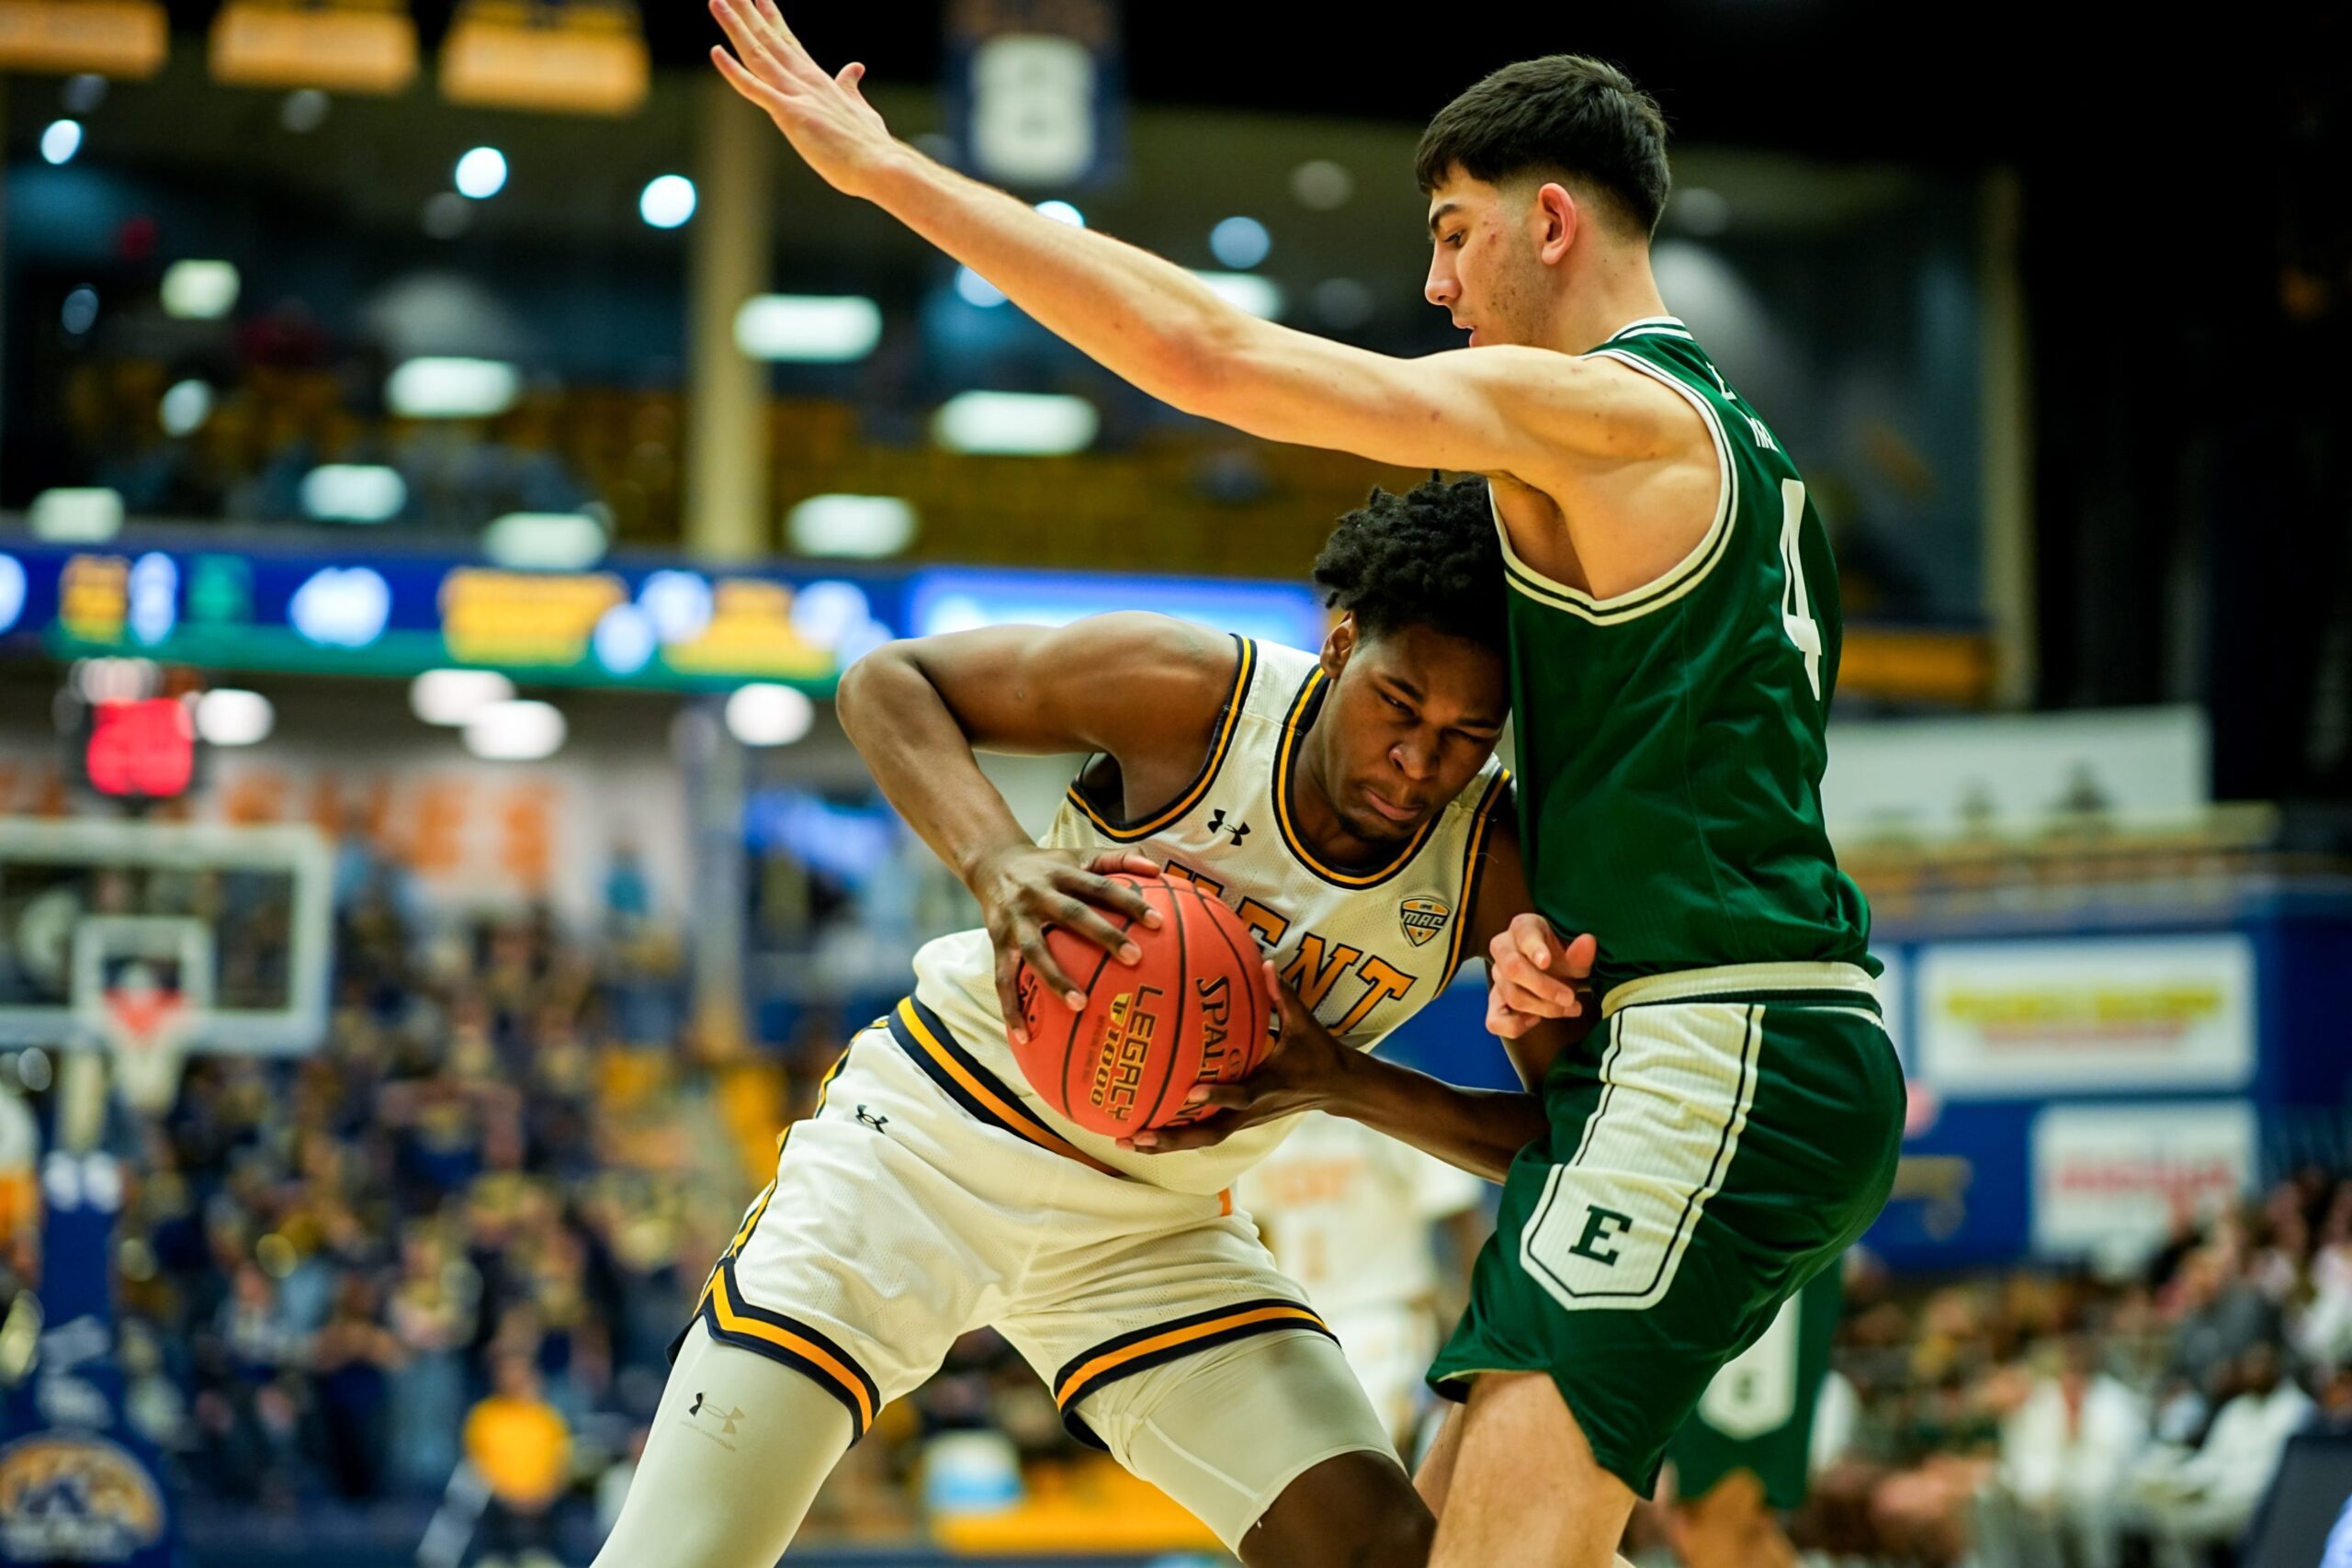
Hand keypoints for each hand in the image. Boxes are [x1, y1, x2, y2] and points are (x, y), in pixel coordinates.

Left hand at [708, 0, 902, 198]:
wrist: (881, 164)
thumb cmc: (871, 146)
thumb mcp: (861, 109)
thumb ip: (851, 88)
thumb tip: (855, 67)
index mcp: (820, 81)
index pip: (790, 43)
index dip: (772, 19)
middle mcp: (806, 81)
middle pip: (770, 39)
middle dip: (747, 13)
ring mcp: (797, 95)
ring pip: (758, 54)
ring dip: (735, 27)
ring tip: (717, 2)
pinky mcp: (790, 114)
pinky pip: (754, 89)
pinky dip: (733, 70)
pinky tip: (716, 51)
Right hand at [969, 846, 1162, 1042]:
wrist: (992, 863)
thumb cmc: (1048, 865)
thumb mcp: (1080, 854)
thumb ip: (1118, 860)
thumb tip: (1158, 870)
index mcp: (1063, 873)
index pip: (1101, 886)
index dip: (1129, 901)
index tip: (1157, 922)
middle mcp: (1038, 894)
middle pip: (1073, 914)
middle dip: (1104, 936)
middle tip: (1135, 958)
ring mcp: (1016, 920)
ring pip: (1036, 951)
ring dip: (1056, 978)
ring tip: (1081, 1005)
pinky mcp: (997, 943)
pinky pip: (1003, 979)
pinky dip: (1011, 1007)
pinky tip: (1025, 1034)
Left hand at [1120, 961, 1349, 1154]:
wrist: (1336, 1088)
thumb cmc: (1317, 1052)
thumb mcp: (1306, 1024)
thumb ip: (1283, 996)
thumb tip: (1265, 963)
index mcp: (1268, 1087)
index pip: (1242, 1097)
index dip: (1219, 1096)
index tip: (1191, 1093)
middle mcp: (1252, 1112)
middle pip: (1209, 1134)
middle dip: (1172, 1139)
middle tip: (1135, 1136)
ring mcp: (1244, 1121)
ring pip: (1202, 1139)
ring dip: (1166, 1143)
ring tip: (1128, 1141)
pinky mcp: (1239, 1122)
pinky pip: (1204, 1131)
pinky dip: (1176, 1134)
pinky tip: (1145, 1130)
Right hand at [1486, 915, 1596, 1039]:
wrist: (1556, 972)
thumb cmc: (1566, 957)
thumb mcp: (1578, 953)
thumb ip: (1582, 952)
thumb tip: (1587, 942)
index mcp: (1524, 927)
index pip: (1523, 934)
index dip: (1533, 948)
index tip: (1546, 961)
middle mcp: (1504, 948)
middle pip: (1513, 968)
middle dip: (1544, 988)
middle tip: (1571, 998)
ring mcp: (1497, 975)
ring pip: (1512, 995)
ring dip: (1543, 1008)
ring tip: (1571, 1008)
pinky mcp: (1495, 1001)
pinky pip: (1494, 1021)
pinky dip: (1516, 1026)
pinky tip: (1536, 1020)